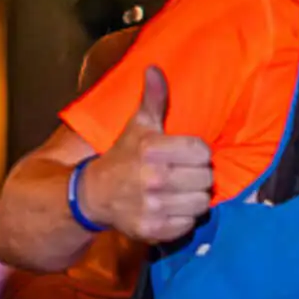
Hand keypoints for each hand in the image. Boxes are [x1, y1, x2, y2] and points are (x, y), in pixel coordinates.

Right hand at [85, 66, 212, 245]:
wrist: (92, 196)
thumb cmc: (122, 157)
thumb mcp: (138, 126)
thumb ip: (153, 99)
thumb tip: (155, 68)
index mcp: (152, 149)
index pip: (202, 151)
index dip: (197, 153)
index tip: (183, 155)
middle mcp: (154, 178)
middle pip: (206, 178)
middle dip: (197, 176)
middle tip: (182, 175)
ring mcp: (153, 206)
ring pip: (202, 202)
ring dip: (194, 198)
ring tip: (178, 192)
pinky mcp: (153, 230)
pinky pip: (189, 224)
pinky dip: (183, 219)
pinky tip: (170, 208)